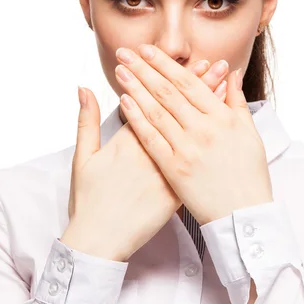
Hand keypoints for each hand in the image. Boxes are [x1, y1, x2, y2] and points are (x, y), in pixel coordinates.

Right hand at [60, 58, 231, 261]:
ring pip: (191, 133)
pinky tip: (221, 125)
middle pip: (176, 112)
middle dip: (193, 85)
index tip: (179, 61)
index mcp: (128, 142)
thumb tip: (83, 88)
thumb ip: (85, 121)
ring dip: (206, 106)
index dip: (166, 80)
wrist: (100, 242)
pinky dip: (209, 140)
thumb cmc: (89, 201)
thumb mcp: (82, 158)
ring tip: (219, 84)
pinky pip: (198, 161)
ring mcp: (167, 172)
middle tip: (208, 63)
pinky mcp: (177, 190)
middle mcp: (151, 153)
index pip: (151, 102)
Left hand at [114, 44, 272, 225]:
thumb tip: (232, 73)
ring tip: (120, 71)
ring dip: (135, 88)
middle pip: (167, 92)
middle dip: (144, 69)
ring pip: (156, 111)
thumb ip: (237, 101)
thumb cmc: (250, 174)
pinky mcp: (174, 169)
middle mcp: (204, 129)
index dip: (165, 64)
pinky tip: (124, 103)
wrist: (244, 215)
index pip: (188, 83)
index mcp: (222, 118)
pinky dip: (137, 119)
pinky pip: (151, 139)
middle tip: (126, 52)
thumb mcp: (250, 133)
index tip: (148, 50)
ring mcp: (187, 149)